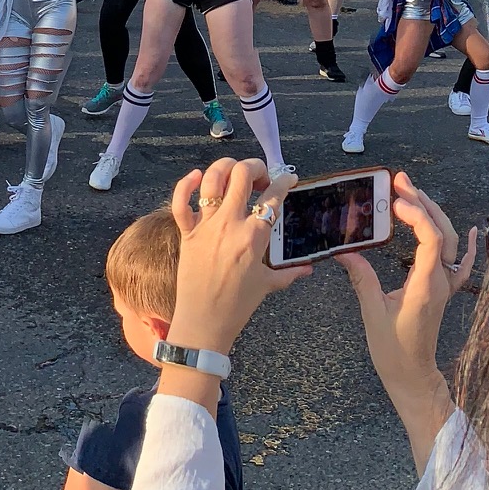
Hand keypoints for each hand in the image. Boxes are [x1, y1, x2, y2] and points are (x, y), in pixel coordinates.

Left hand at [159, 158, 311, 356]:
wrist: (203, 322)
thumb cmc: (237, 305)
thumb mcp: (268, 285)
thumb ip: (290, 273)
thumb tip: (309, 270)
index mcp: (254, 236)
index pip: (274, 197)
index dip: (285, 182)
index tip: (288, 180)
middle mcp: (230, 225)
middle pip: (243, 175)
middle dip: (256, 167)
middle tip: (260, 178)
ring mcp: (206, 226)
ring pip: (212, 179)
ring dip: (225, 167)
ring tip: (233, 173)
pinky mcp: (186, 233)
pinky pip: (180, 201)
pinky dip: (185, 184)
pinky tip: (196, 177)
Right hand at [334, 178, 464, 374]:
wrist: (412, 375)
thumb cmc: (393, 350)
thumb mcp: (372, 313)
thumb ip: (362, 279)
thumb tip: (344, 251)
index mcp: (425, 285)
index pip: (431, 238)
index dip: (417, 214)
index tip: (395, 199)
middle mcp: (440, 281)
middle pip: (442, 232)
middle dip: (422, 203)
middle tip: (400, 181)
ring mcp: (445, 286)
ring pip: (450, 241)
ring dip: (433, 214)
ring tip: (412, 194)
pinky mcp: (443, 291)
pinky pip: (462, 264)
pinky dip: (469, 245)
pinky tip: (472, 229)